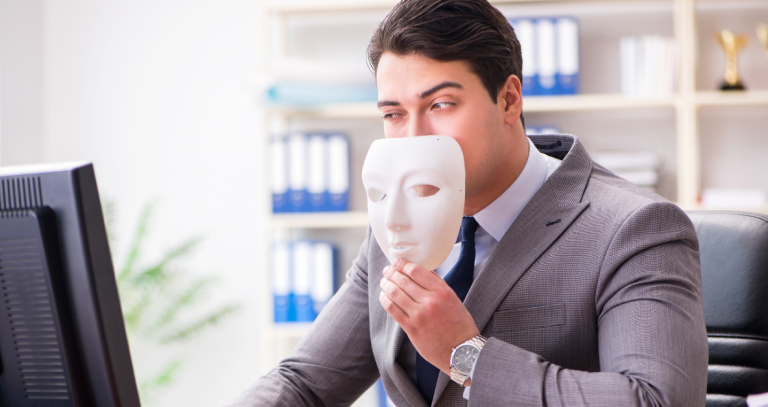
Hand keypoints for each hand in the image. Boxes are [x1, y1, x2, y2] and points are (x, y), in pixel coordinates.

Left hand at [379, 258, 479, 373]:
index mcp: (442, 291)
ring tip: (384, 282)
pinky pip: (393, 309)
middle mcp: (430, 301)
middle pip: (403, 280)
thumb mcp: (453, 299)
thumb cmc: (459, 325)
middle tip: (387, 270)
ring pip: (395, 293)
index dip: (403, 264)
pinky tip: (384, 296)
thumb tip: (421, 271)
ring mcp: (419, 315)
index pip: (416, 271)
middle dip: (391, 273)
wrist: (462, 351)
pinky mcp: (411, 328)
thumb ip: (437, 284)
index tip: (397, 262)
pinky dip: (385, 300)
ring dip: (386, 285)